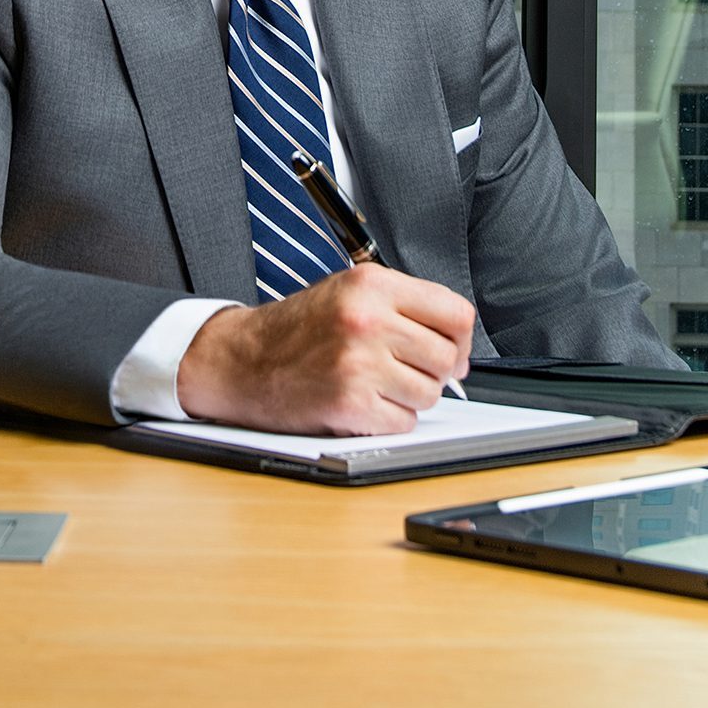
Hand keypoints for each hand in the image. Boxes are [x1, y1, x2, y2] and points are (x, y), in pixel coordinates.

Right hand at [175, 264, 475, 434]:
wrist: (245, 360)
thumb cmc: (299, 328)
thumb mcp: (350, 292)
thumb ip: (405, 307)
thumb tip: (459, 344)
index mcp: (372, 284)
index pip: (456, 313)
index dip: (461, 338)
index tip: (453, 350)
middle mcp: (368, 319)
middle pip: (447, 357)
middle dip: (435, 371)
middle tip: (408, 371)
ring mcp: (360, 363)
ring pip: (430, 393)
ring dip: (410, 396)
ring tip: (377, 383)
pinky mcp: (350, 403)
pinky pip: (404, 422)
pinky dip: (389, 420)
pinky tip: (363, 403)